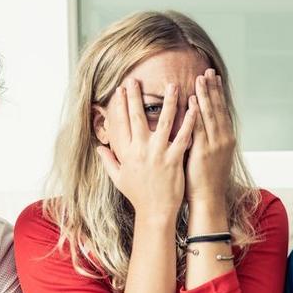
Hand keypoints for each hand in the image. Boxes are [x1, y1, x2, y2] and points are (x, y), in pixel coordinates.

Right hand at [98, 79, 196, 216]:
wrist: (155, 212)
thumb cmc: (138, 195)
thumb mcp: (119, 178)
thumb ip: (108, 161)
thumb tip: (99, 148)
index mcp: (126, 153)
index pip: (121, 123)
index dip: (120, 105)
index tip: (120, 89)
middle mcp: (140, 150)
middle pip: (137, 117)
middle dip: (136, 97)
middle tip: (136, 79)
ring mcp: (158, 154)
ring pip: (163, 122)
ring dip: (168, 102)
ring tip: (173, 85)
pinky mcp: (174, 159)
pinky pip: (183, 136)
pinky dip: (189, 122)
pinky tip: (194, 108)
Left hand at [184, 69, 234, 205]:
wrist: (208, 199)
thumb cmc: (205, 180)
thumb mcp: (212, 156)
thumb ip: (207, 138)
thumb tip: (200, 123)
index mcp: (226, 139)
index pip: (222, 110)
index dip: (218, 93)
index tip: (214, 77)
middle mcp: (223, 139)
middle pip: (218, 108)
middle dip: (212, 88)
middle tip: (208, 71)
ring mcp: (214, 145)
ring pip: (210, 115)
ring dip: (205, 95)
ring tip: (201, 78)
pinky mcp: (203, 152)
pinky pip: (198, 129)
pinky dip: (196, 113)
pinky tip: (191, 101)